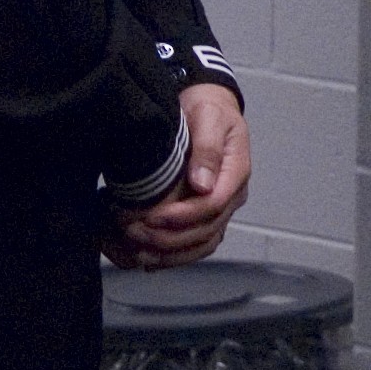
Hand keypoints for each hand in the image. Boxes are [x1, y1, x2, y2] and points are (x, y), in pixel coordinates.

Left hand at [104, 84, 251, 269]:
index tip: (151, 217)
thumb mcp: (209, 117)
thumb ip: (208, 148)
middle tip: (135, 234)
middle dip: (170, 238)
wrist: (208, 110)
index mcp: (236, 171)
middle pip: (207, 230)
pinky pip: (197, 244)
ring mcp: (222, 207)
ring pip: (203, 243)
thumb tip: (203, 184)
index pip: (213, 205)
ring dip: (172, 254)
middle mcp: (232, 194)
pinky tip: (149, 259)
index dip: (183, 216)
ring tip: (140, 255)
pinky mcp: (207, 214)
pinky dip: (175, 256)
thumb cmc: (208, 110)